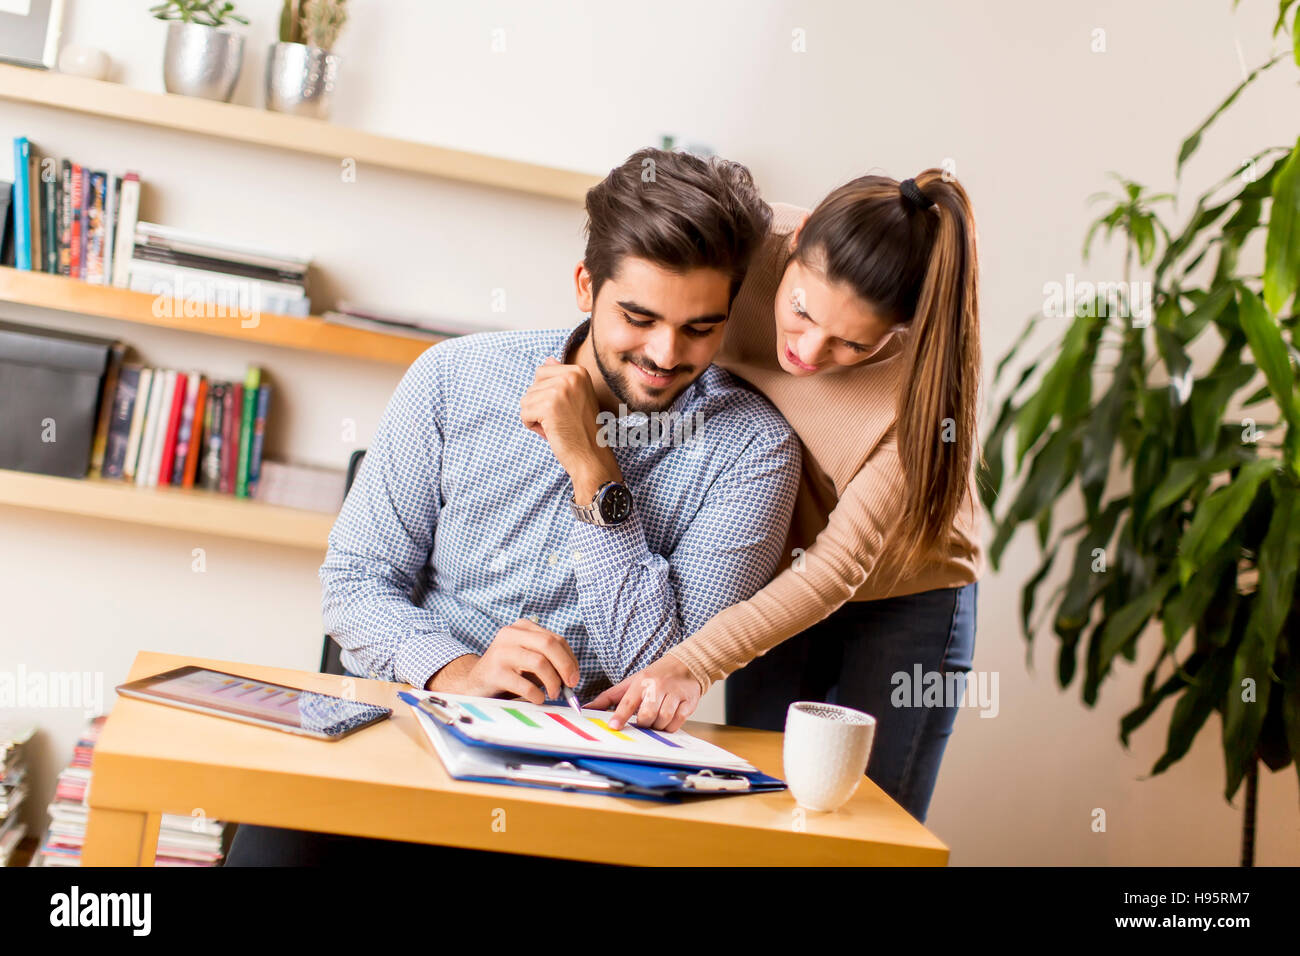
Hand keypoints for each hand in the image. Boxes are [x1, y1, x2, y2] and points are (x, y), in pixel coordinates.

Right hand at [428, 620, 579, 702]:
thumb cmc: (508, 673)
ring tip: (553, 693)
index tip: (574, 677)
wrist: (473, 684)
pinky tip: (537, 699)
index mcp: (522, 628)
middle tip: (570, 685)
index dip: (570, 659)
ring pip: (539, 662)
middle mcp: (510, 634)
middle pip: (549, 645)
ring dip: (552, 682)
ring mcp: (501, 652)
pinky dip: (537, 695)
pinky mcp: (494, 672)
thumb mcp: (529, 661)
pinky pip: (525, 684)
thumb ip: (550, 662)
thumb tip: (572, 677)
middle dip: (565, 666)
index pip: (556, 639)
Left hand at [520, 357, 621, 501]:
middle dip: (539, 405)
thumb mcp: (575, 397)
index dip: (546, 394)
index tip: (564, 408)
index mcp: (578, 371)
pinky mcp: (549, 406)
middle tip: (560, 419)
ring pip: (526, 400)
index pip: (542, 372)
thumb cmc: (581, 429)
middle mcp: (571, 376)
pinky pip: (524, 413)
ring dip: (535, 417)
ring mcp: (560, 390)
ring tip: (556, 426)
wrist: (592, 455)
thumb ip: (561, 378)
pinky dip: (532, 425)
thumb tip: (548, 359)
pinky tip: (550, 431)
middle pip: (532, 385)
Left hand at [585, 654, 701, 732]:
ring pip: (662, 720)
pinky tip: (668, 719)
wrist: (686, 664)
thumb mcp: (630, 682)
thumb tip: (587, 708)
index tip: (614, 727)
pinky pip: (677, 722)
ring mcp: (675, 693)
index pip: (628, 702)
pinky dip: (670, 726)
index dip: (620, 716)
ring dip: (657, 726)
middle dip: (643, 723)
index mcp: (642, 682)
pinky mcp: (689, 701)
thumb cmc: (655, 676)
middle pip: (647, 715)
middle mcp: (658, 686)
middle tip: (643, 721)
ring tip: (656, 719)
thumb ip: (609, 697)